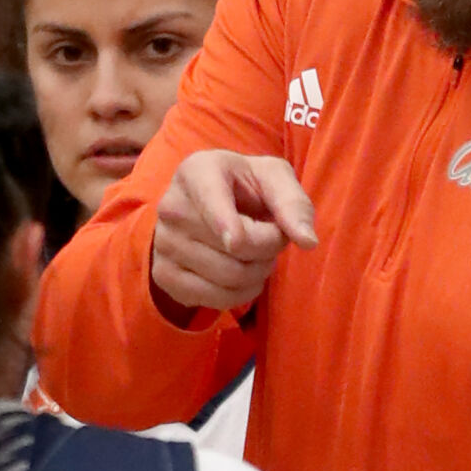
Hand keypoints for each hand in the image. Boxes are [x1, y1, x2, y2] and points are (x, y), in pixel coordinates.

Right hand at [151, 149, 317, 317]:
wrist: (205, 207)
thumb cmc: (246, 187)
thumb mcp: (274, 179)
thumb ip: (294, 204)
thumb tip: (308, 241)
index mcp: (197, 171)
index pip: (211, 202)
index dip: (226, 225)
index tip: (236, 243)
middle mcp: (172, 206)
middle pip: (236, 247)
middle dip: (268, 247)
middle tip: (269, 236)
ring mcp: (163, 242)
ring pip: (228, 276)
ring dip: (258, 272)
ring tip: (256, 254)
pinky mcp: (163, 275)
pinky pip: (214, 299)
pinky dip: (241, 294)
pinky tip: (242, 275)